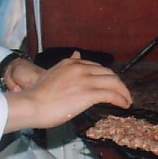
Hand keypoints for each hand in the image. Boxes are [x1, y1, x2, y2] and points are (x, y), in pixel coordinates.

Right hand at [3, 52, 131, 131]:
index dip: (106, 76)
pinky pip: (111, 94)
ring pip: (113, 82)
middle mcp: (80, 68)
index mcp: (71, 63)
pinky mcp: (88, 94)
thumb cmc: (36, 95)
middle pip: (108, 73)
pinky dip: (121, 99)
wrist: (30, 105)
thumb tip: (77, 53)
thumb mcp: (51, 73)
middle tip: (122, 93)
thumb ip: (67, 66)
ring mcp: (85, 80)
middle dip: (118, 83)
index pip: (96, 67)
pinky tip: (125, 105)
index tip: (111, 85)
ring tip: (127, 100)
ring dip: (123, 92)